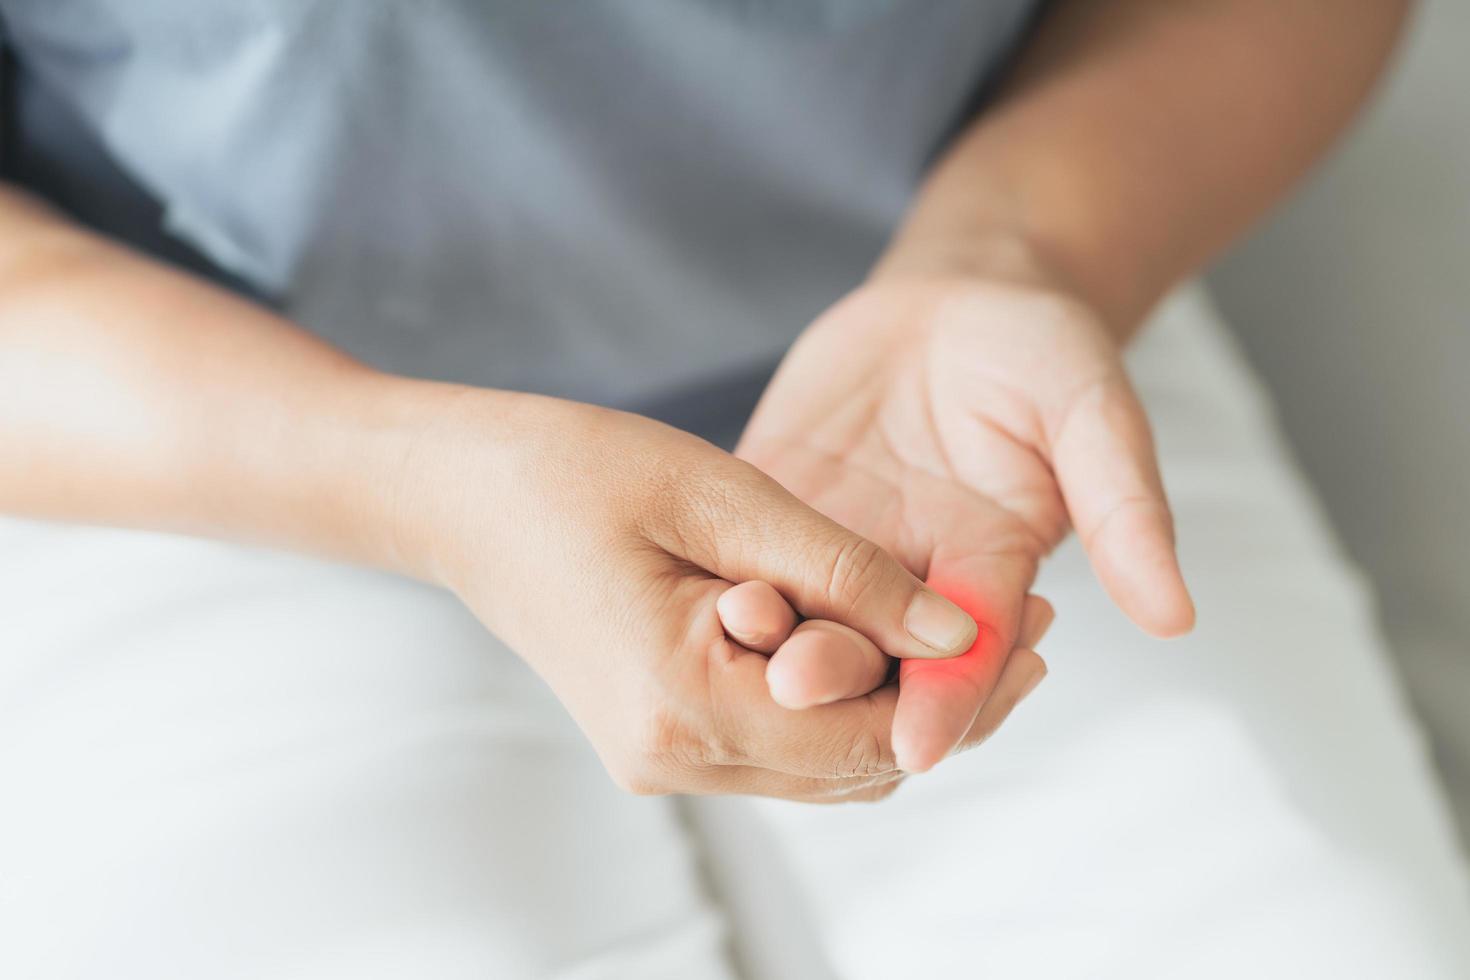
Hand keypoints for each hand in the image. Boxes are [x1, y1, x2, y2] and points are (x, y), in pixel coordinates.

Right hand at [396, 389, 986, 800]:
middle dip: (943, 700)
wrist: (456, 494)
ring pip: (824, 765)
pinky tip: (882, 632)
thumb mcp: (720, 495)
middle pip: (855, 768)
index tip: (1031, 619)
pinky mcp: (660, 736)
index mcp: (682, 704)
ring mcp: (662, 759)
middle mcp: (672, 759)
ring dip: (898, 699)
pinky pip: (781, 742)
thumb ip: (843, 569)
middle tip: (1028, 620)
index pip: (866, 737)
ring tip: (971, 621)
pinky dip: (841, 697)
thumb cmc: (569, 470)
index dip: (958, 688)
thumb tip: (958, 630)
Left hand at [738, 268, 1193, 770]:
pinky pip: (744, 552)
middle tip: (797, 685)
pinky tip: (696, 580)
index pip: (971, 655)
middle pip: (875, 655)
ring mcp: (834, 544)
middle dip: (842, 677)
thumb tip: (1178, 618)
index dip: (949, 702)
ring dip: (772, 635)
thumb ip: (1125, 506)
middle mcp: (908, 577)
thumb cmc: (1036, 349)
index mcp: (989, 571)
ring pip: (801, 615)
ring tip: (739, 639)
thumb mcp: (1091, 408)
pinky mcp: (773, 504)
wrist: (951, 299)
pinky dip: (723, 572)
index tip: (918, 749)